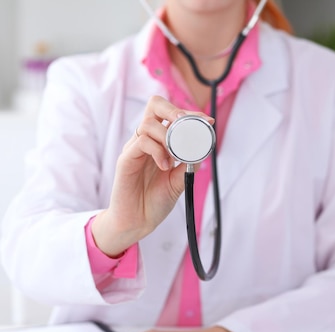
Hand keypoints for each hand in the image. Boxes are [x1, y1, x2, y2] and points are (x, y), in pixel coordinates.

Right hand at [91, 96, 212, 256]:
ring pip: (149, 123)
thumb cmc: (154, 201)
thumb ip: (188, 163)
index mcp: (158, 142)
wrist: (137, 222)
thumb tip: (202, 148)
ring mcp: (134, 148)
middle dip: (175, 110)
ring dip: (167, 136)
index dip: (191, 113)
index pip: (171, 115)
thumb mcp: (178, 180)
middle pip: (155, 105)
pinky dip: (158, 151)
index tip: (208, 121)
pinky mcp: (126, 160)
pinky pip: (142, 142)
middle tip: (187, 125)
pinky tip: (165, 166)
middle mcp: (145, 140)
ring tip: (174, 158)